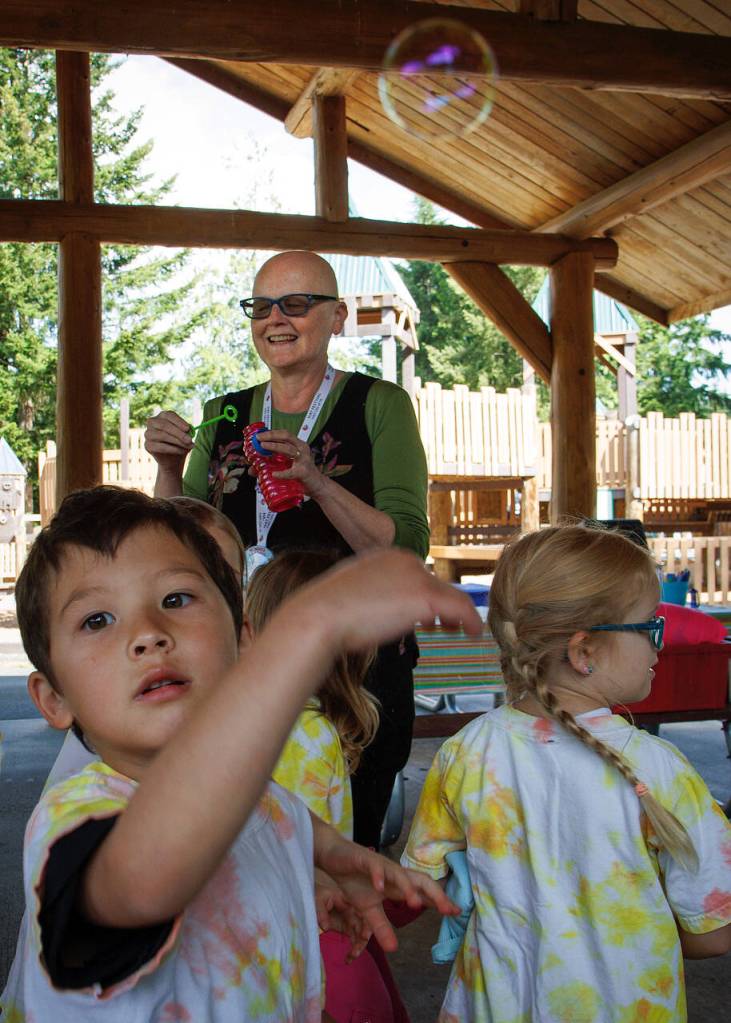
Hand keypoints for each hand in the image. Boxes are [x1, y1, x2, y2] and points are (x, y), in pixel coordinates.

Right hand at [144, 411, 193, 477]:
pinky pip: (160, 447)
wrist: (173, 458)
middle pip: (164, 425)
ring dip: (177, 441)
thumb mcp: (186, 436)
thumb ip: (187, 432)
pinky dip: (173, 449)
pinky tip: (181, 451)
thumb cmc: (180, 442)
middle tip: (189, 440)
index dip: (179, 422)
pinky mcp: (147, 445)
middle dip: (178, 433)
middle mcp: (152, 422)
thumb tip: (189, 431)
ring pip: (162, 435)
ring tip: (188, 447)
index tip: (188, 429)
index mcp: (162, 416)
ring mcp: (148, 434)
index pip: (169, 415)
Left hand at [253, 429, 324, 497]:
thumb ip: (269, 466)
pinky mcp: (304, 472)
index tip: (258, 435)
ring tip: (263, 447)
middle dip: (271, 436)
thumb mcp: (286, 467)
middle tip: (259, 438)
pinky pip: (291, 472)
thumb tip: (251, 470)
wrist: (317, 486)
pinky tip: (274, 474)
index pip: (284, 434)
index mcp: (298, 445)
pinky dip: (282, 473)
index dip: (271, 433)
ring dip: (274, 446)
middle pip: (286, 436)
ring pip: (288, 449)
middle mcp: (302, 449)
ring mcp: (304, 460)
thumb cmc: (301, 475)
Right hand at [287, 548, 482, 654]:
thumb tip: (385, 609)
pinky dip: (470, 620)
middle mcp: (404, 559)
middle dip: (439, 606)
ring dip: (455, 613)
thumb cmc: (326, 612)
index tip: (428, 616)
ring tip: (458, 629)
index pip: (416, 574)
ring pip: (449, 595)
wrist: (319, 616)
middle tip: (444, 626)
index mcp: (386, 555)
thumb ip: (373, 594)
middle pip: (434, 583)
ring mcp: (417, 576)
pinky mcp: (426, 595)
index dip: (423, 596)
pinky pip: (459, 607)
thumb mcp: (352, 593)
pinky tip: (474, 631)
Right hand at [312, 819, 458, 953]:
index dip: (440, 901)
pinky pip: (374, 867)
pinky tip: (379, 886)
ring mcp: (381, 866)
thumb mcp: (368, 909)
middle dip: (434, 894)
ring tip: (415, 902)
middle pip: (420, 880)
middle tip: (448, 910)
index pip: (424, 893)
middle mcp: (395, 874)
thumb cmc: (354, 880)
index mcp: (398, 885)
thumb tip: (393, 949)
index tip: (457, 912)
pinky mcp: (365, 860)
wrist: (334, 857)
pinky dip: (378, 876)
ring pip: (399, 874)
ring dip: (407, 887)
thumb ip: (381, 927)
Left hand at [314, 868, 371, 960]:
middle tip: (354, 953)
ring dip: (358, 948)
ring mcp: (351, 919)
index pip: (364, 914)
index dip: (366, 926)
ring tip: (349, 958)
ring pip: (360, 935)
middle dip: (362, 941)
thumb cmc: (317, 892)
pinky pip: (353, 938)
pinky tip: (348, 958)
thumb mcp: (317, 898)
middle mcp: (354, 910)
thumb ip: (320, 911)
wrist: (311, 894)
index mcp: (351, 901)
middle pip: (365, 927)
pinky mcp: (346, 926)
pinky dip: (353, 949)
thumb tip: (325, 927)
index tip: (362, 938)